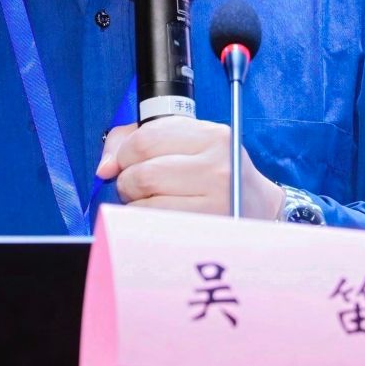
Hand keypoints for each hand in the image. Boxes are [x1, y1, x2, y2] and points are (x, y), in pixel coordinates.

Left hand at [95, 117, 283, 219]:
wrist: (259, 207)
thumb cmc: (214, 172)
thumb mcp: (188, 141)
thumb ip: (137, 138)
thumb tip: (105, 167)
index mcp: (212, 136)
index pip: (146, 139)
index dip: (124, 153)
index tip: (124, 162)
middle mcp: (216, 167)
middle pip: (142, 172)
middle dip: (127, 181)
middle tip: (137, 186)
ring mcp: (214, 201)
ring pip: (144, 201)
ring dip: (135, 204)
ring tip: (150, 201)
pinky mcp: (205, 229)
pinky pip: (154, 225)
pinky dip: (145, 222)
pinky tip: (159, 217)